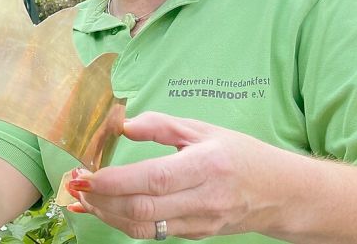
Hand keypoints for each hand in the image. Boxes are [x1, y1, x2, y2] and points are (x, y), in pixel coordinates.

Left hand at [66, 111, 288, 239]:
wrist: (281, 193)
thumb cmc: (239, 154)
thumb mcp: (203, 129)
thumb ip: (161, 125)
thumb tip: (123, 125)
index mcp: (207, 165)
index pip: (154, 179)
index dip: (116, 181)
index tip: (87, 174)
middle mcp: (205, 199)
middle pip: (144, 208)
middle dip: (102, 200)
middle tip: (75, 186)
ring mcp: (201, 222)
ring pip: (144, 227)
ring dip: (107, 215)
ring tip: (82, 198)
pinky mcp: (196, 235)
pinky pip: (153, 234)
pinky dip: (123, 223)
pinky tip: (102, 210)